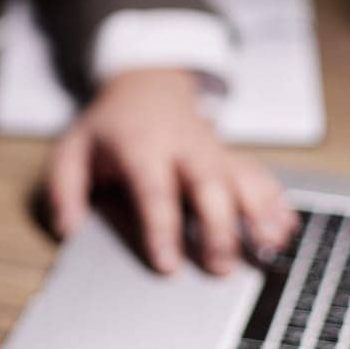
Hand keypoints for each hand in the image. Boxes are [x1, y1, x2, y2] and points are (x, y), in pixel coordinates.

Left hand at [45, 68, 297, 273]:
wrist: (146, 83)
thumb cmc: (108, 127)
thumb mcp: (71, 148)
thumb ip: (64, 188)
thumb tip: (67, 228)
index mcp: (140, 145)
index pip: (153, 187)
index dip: (161, 226)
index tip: (168, 264)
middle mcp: (182, 146)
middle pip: (206, 182)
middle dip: (217, 224)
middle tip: (219, 265)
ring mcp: (211, 149)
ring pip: (239, 177)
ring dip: (256, 211)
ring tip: (268, 245)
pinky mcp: (229, 155)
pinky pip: (257, 174)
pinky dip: (274, 200)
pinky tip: (285, 228)